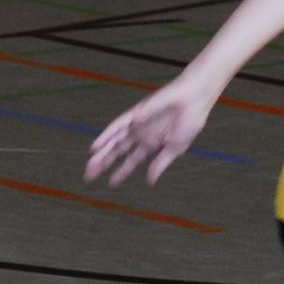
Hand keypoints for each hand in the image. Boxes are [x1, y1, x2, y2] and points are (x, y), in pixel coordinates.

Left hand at [86, 79, 215, 185]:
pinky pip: (116, 126)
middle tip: (89, 177)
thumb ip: (160, 164)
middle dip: (104, 164)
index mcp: (151, 144)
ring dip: (102, 153)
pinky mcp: (135, 114)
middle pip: (118, 151)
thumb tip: (150, 181)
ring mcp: (136, 125)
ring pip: (114, 141)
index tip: (111, 183)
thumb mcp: (176, 149)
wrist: (193, 100)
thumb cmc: (190, 122)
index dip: (121, 172)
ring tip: (90, 167)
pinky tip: (96, 147)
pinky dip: (106, 136)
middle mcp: (140, 135)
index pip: (131, 161)